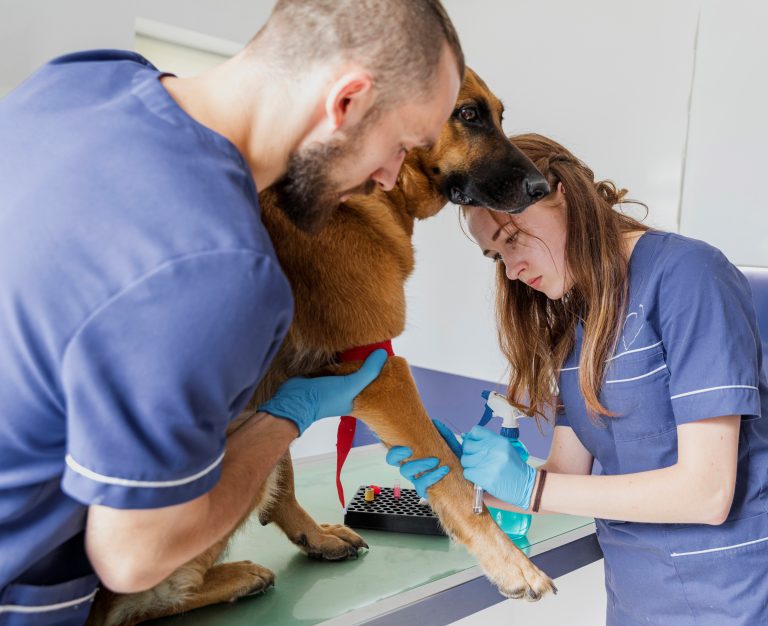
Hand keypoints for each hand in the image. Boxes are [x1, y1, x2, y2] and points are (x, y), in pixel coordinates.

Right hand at [259, 349, 386, 434]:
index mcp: (355, 398)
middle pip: (360, 374)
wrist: (295, 399)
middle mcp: (346, 390)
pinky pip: (335, 362)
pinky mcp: (323, 373)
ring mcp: (334, 381)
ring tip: (366, 342)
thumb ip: (367, 372)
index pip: (372, 384)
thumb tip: (383, 354)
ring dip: (353, 358)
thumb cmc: (325, 398)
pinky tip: (347, 345)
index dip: (380, 373)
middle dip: (367, 363)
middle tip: (378, 346)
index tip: (388, 358)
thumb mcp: (350, 386)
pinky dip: (340, 356)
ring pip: (348, 367)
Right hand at [385, 419, 459, 497]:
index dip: (393, 448)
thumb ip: (444, 433)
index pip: (395, 451)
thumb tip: (434, 422)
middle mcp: (411, 467)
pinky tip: (444, 470)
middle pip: (392, 460)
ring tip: (436, 460)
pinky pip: (421, 485)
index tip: (406, 445)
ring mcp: (416, 479)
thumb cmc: (456, 462)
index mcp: (413, 455)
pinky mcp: (425, 490)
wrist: (467, 480)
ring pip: (406, 472)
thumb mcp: (452, 445)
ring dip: (419, 464)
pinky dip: (432, 476)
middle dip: (398, 453)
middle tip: (410, 450)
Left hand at [461, 425, 536, 509]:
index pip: (475, 431)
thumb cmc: (513, 467)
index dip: (471, 437)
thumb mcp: (505, 448)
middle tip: (475, 458)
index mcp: (499, 441)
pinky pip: (467, 472)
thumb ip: (488, 441)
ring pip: (465, 459)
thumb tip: (465, 436)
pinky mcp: (483, 478)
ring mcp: (487, 464)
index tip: (473, 444)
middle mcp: (492, 450)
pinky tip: (480, 476)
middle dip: (469, 452)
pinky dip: (471, 475)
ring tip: (479, 468)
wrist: (525, 485)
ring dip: (469, 464)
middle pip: (467, 445)